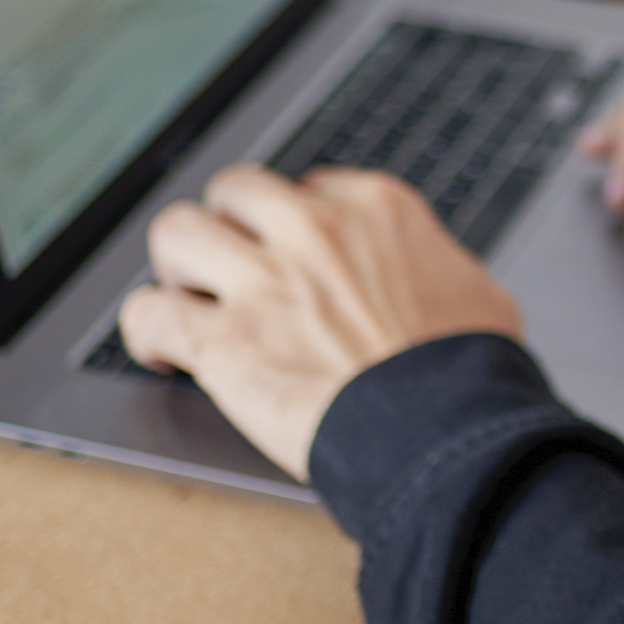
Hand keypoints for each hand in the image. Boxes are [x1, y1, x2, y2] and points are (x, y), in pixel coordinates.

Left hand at [119, 164, 520, 482]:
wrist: (447, 436)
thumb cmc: (472, 378)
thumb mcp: (479, 295)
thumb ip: (438, 268)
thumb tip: (436, 279)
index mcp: (377, 209)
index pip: (308, 187)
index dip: (293, 227)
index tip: (294, 258)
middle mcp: (314, 231)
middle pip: (233, 190)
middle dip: (229, 228)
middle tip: (235, 270)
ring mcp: (263, 283)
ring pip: (175, 232)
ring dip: (179, 269)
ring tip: (191, 301)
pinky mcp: (221, 342)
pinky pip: (145, 313)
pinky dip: (147, 333)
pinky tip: (164, 351)